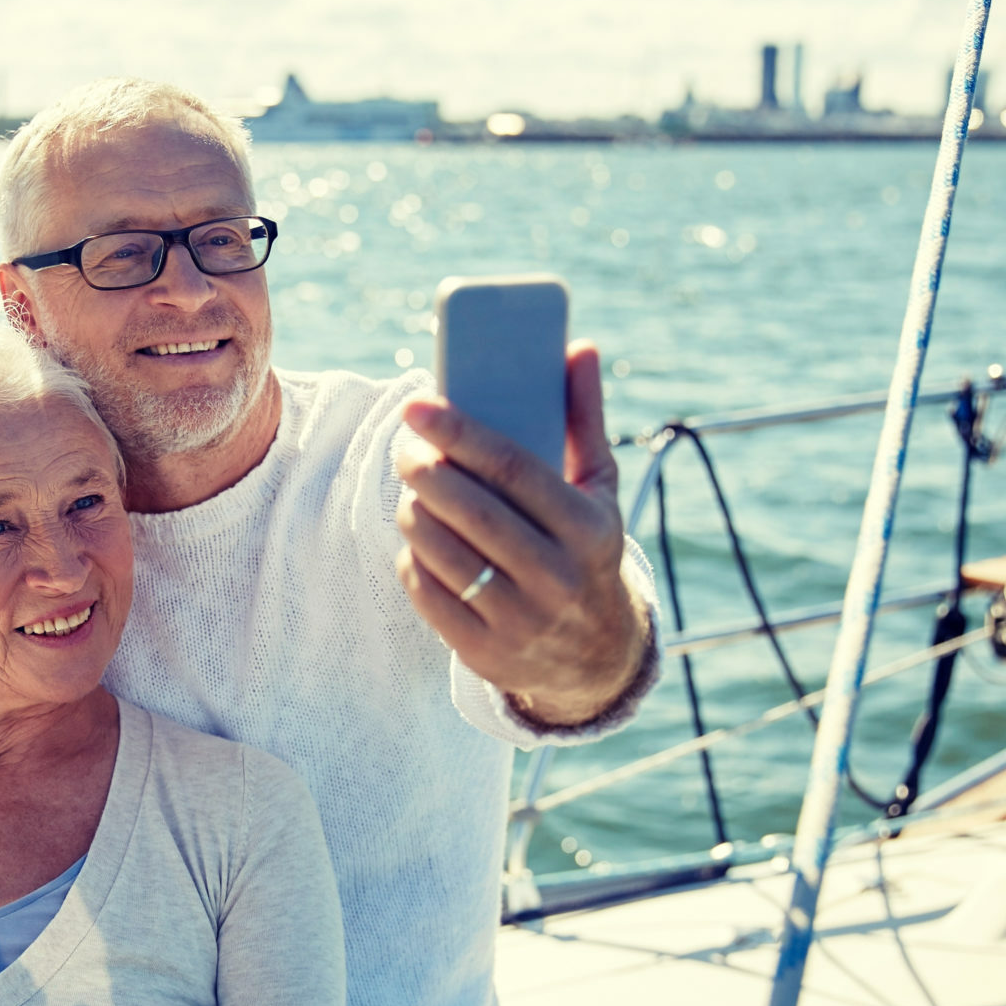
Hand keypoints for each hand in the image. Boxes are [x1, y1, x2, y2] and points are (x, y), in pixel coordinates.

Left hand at [393, 341, 648, 725]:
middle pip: (470, 510)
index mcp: (588, 530)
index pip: (514, 470)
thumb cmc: (586, 549)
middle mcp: (557, 578)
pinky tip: (420, 540)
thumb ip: (584, 419)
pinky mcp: (485, 653)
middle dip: (425, 470)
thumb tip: (578, 347)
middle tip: (407, 448)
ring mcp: (520, 621)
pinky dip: (413, 559)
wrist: (596, 658)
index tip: (417, 405)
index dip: (460, 433)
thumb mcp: (598, 490)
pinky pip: (427, 593)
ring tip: (415, 492)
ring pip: (440, 551)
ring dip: (414, 512)